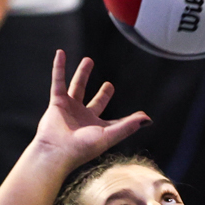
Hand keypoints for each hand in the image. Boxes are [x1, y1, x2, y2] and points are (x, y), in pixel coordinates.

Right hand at [31, 52, 149, 168]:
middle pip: (96, 102)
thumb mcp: (109, 136)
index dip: (127, 119)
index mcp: (98, 128)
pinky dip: (59, 68)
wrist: (57, 150)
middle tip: (109, 85)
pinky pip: (58, 81)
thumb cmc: (82, 147)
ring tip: (88, 60)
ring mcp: (70, 109)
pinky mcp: (57, 102)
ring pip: (77, 87)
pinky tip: (61, 54)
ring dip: (82, 74)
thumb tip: (148, 119)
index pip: (115, 121)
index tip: (140, 115)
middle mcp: (84, 118)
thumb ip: (128, 126)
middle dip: (103, 94)